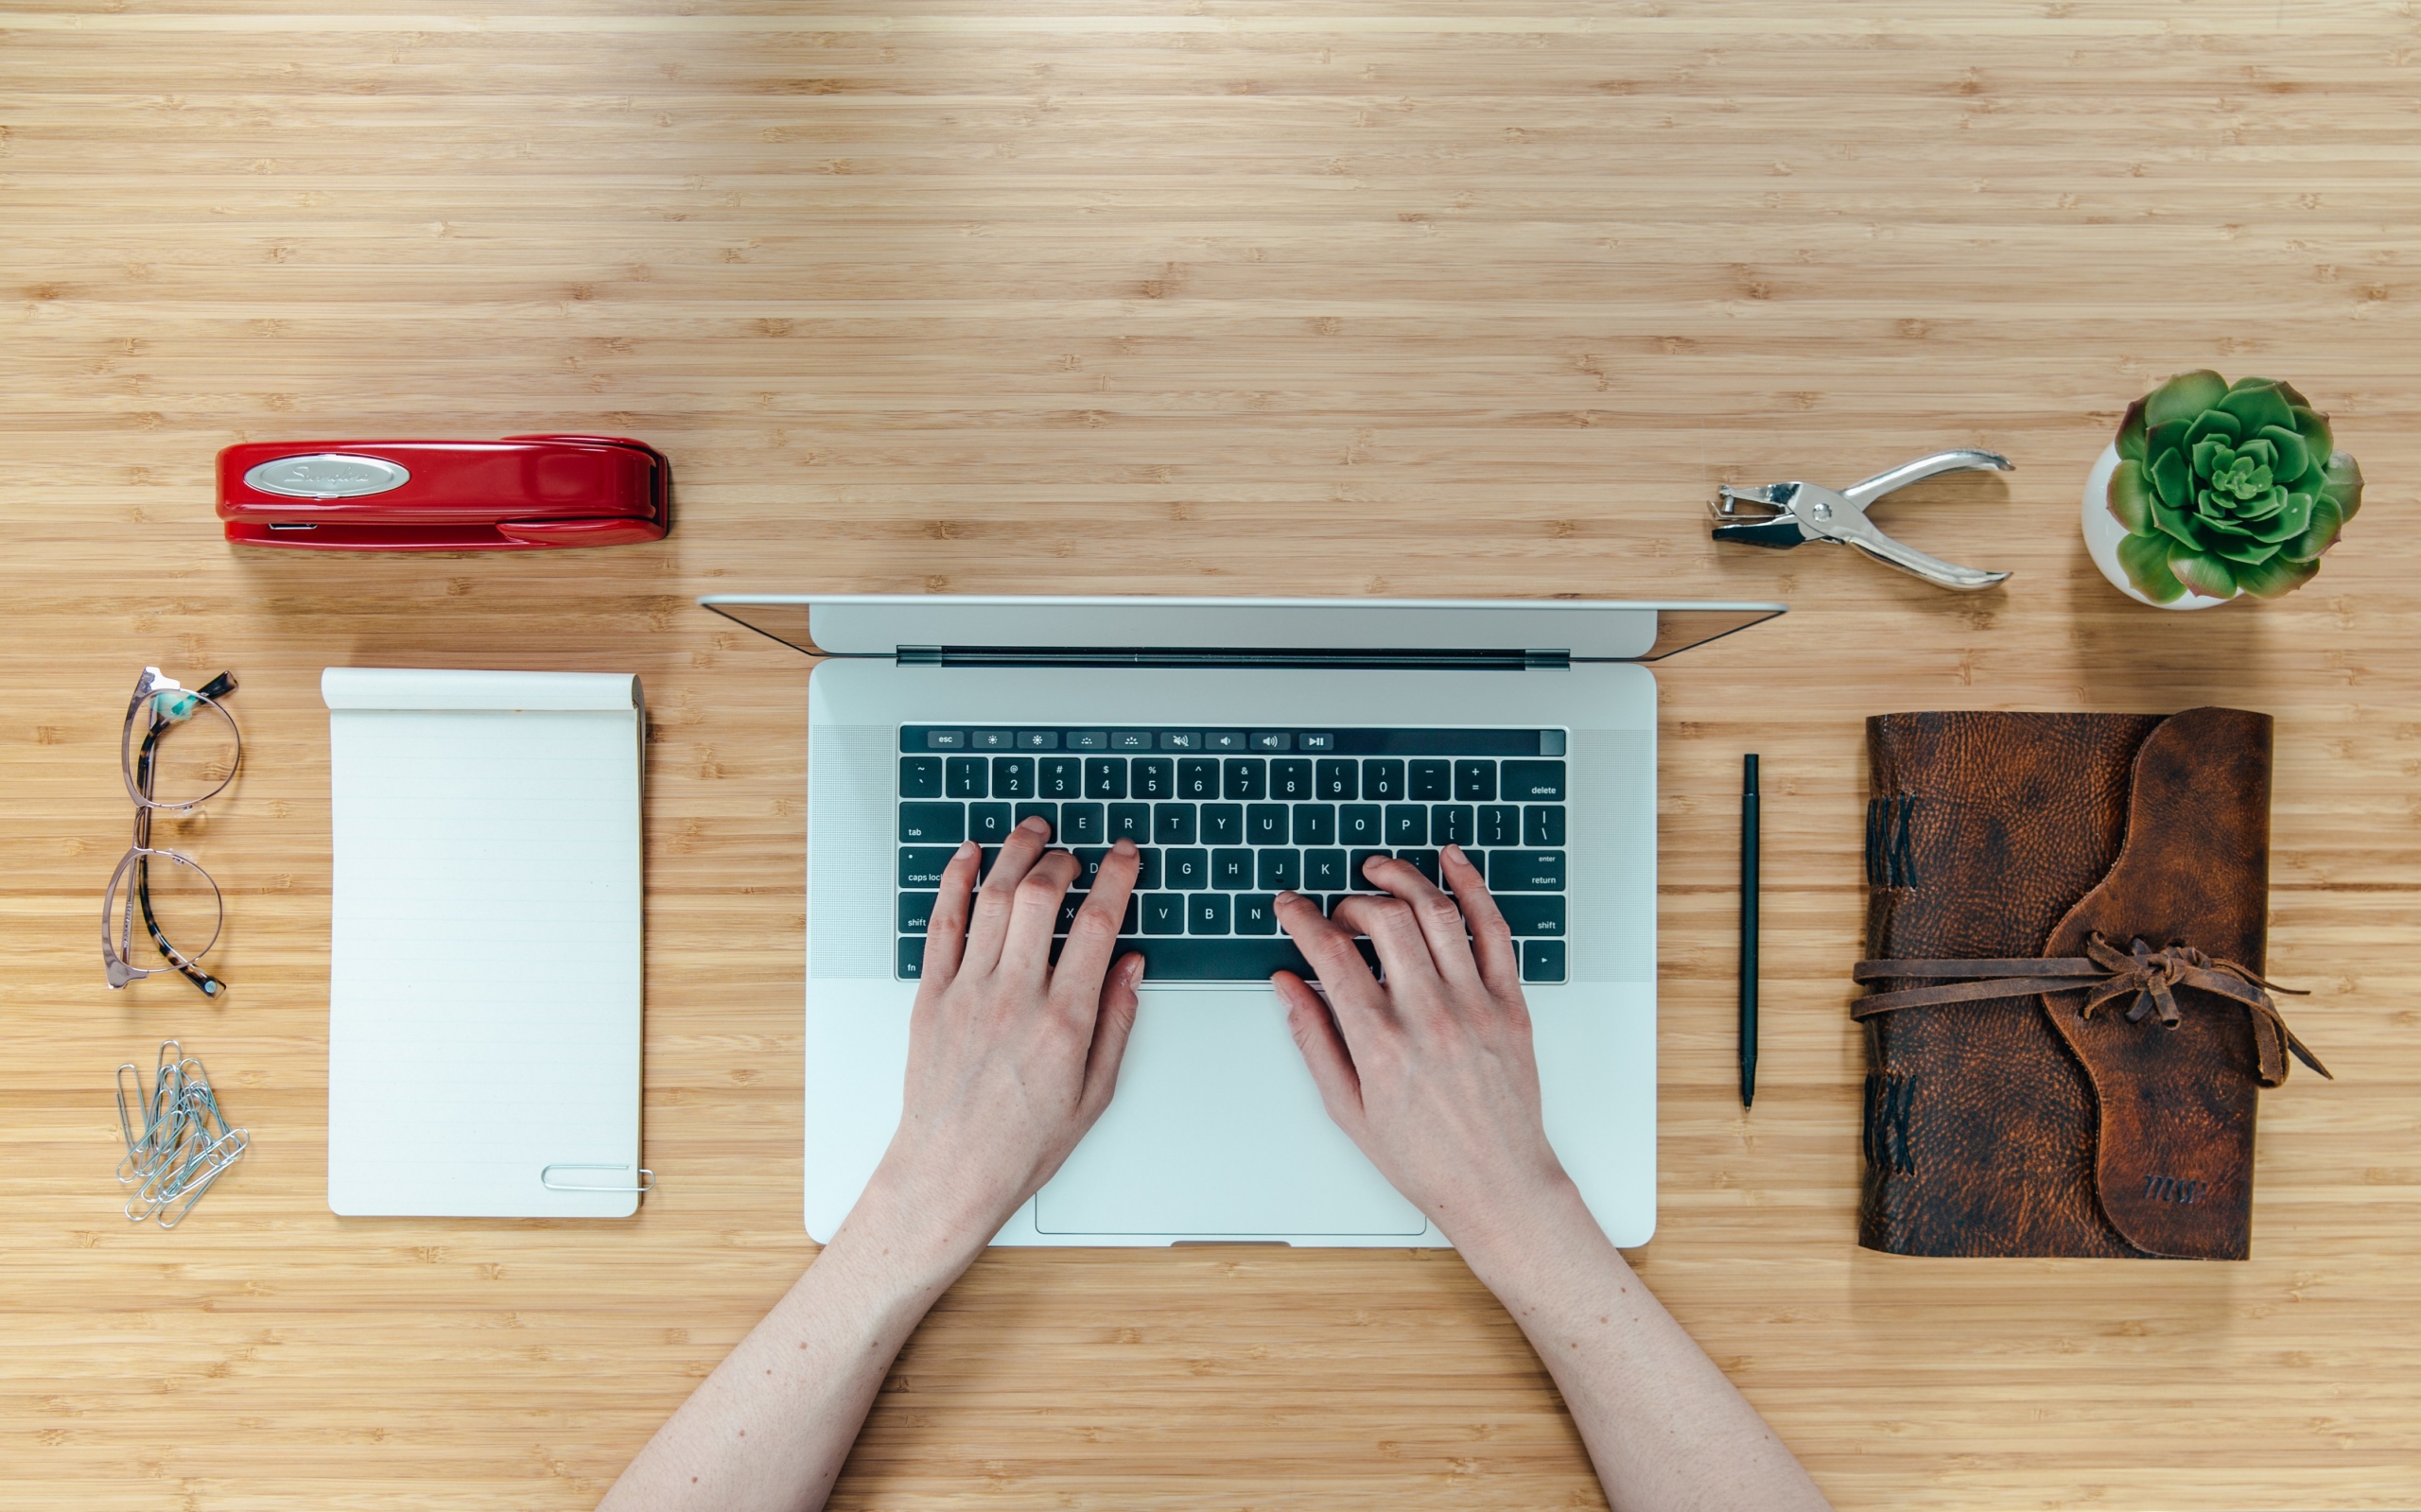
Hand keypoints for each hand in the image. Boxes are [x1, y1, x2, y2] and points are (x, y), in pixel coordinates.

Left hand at [863, 821, 1145, 1250]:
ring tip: (1033, 832)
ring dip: (1015, 853)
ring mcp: (968, 991)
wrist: (950, 1173)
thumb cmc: (1022, 1144)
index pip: (1097, 924)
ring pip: (992, 898)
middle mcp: (1015, 996)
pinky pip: (942, 923)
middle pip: (1040, 896)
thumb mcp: (1095, 1094)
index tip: (1124, 855)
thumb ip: (1116, 1023)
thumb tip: (1129, 967)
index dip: (1116, 877)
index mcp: (1065, 1020)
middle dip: (1064, 859)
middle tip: (1076, 853)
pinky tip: (969, 856)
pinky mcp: (932, 996)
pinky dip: (955, 881)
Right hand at [1271, 845, 1573, 1250]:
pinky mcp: (1511, 1004)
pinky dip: (1472, 887)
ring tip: (1380, 872)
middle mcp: (1429, 1016)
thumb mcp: (1347, 1109)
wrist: (1499, 1185)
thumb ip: (1313, 1039)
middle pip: (1383, 921)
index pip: (1330, 955)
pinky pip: (1493, 929)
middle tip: (1339, 911)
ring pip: (1436, 912)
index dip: (1301, 918)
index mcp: (1381, 1045)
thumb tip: (1287, 986)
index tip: (1290, 907)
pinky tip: (1452, 863)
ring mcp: (1475, 1006)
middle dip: (1351, 902)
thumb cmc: (1426, 1158)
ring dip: (1402, 879)